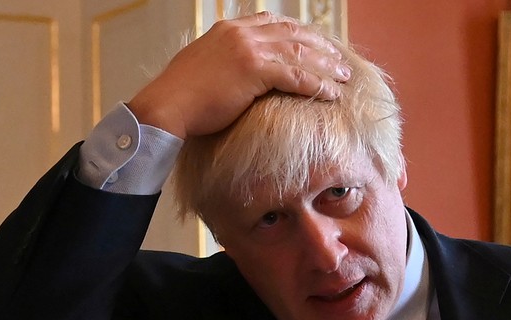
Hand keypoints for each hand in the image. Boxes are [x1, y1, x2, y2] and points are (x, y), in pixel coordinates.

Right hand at [127, 11, 350, 138]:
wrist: (167, 107)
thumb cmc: (181, 96)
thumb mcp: (201, 66)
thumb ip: (222, 61)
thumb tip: (233, 74)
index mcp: (229, 29)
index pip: (272, 22)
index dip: (298, 32)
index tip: (315, 43)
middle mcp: (241, 33)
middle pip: (292, 33)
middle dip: (320, 46)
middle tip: (338, 60)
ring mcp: (248, 49)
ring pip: (300, 53)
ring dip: (326, 65)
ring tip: (344, 77)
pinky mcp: (254, 70)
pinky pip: (296, 76)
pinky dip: (318, 84)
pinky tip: (332, 94)